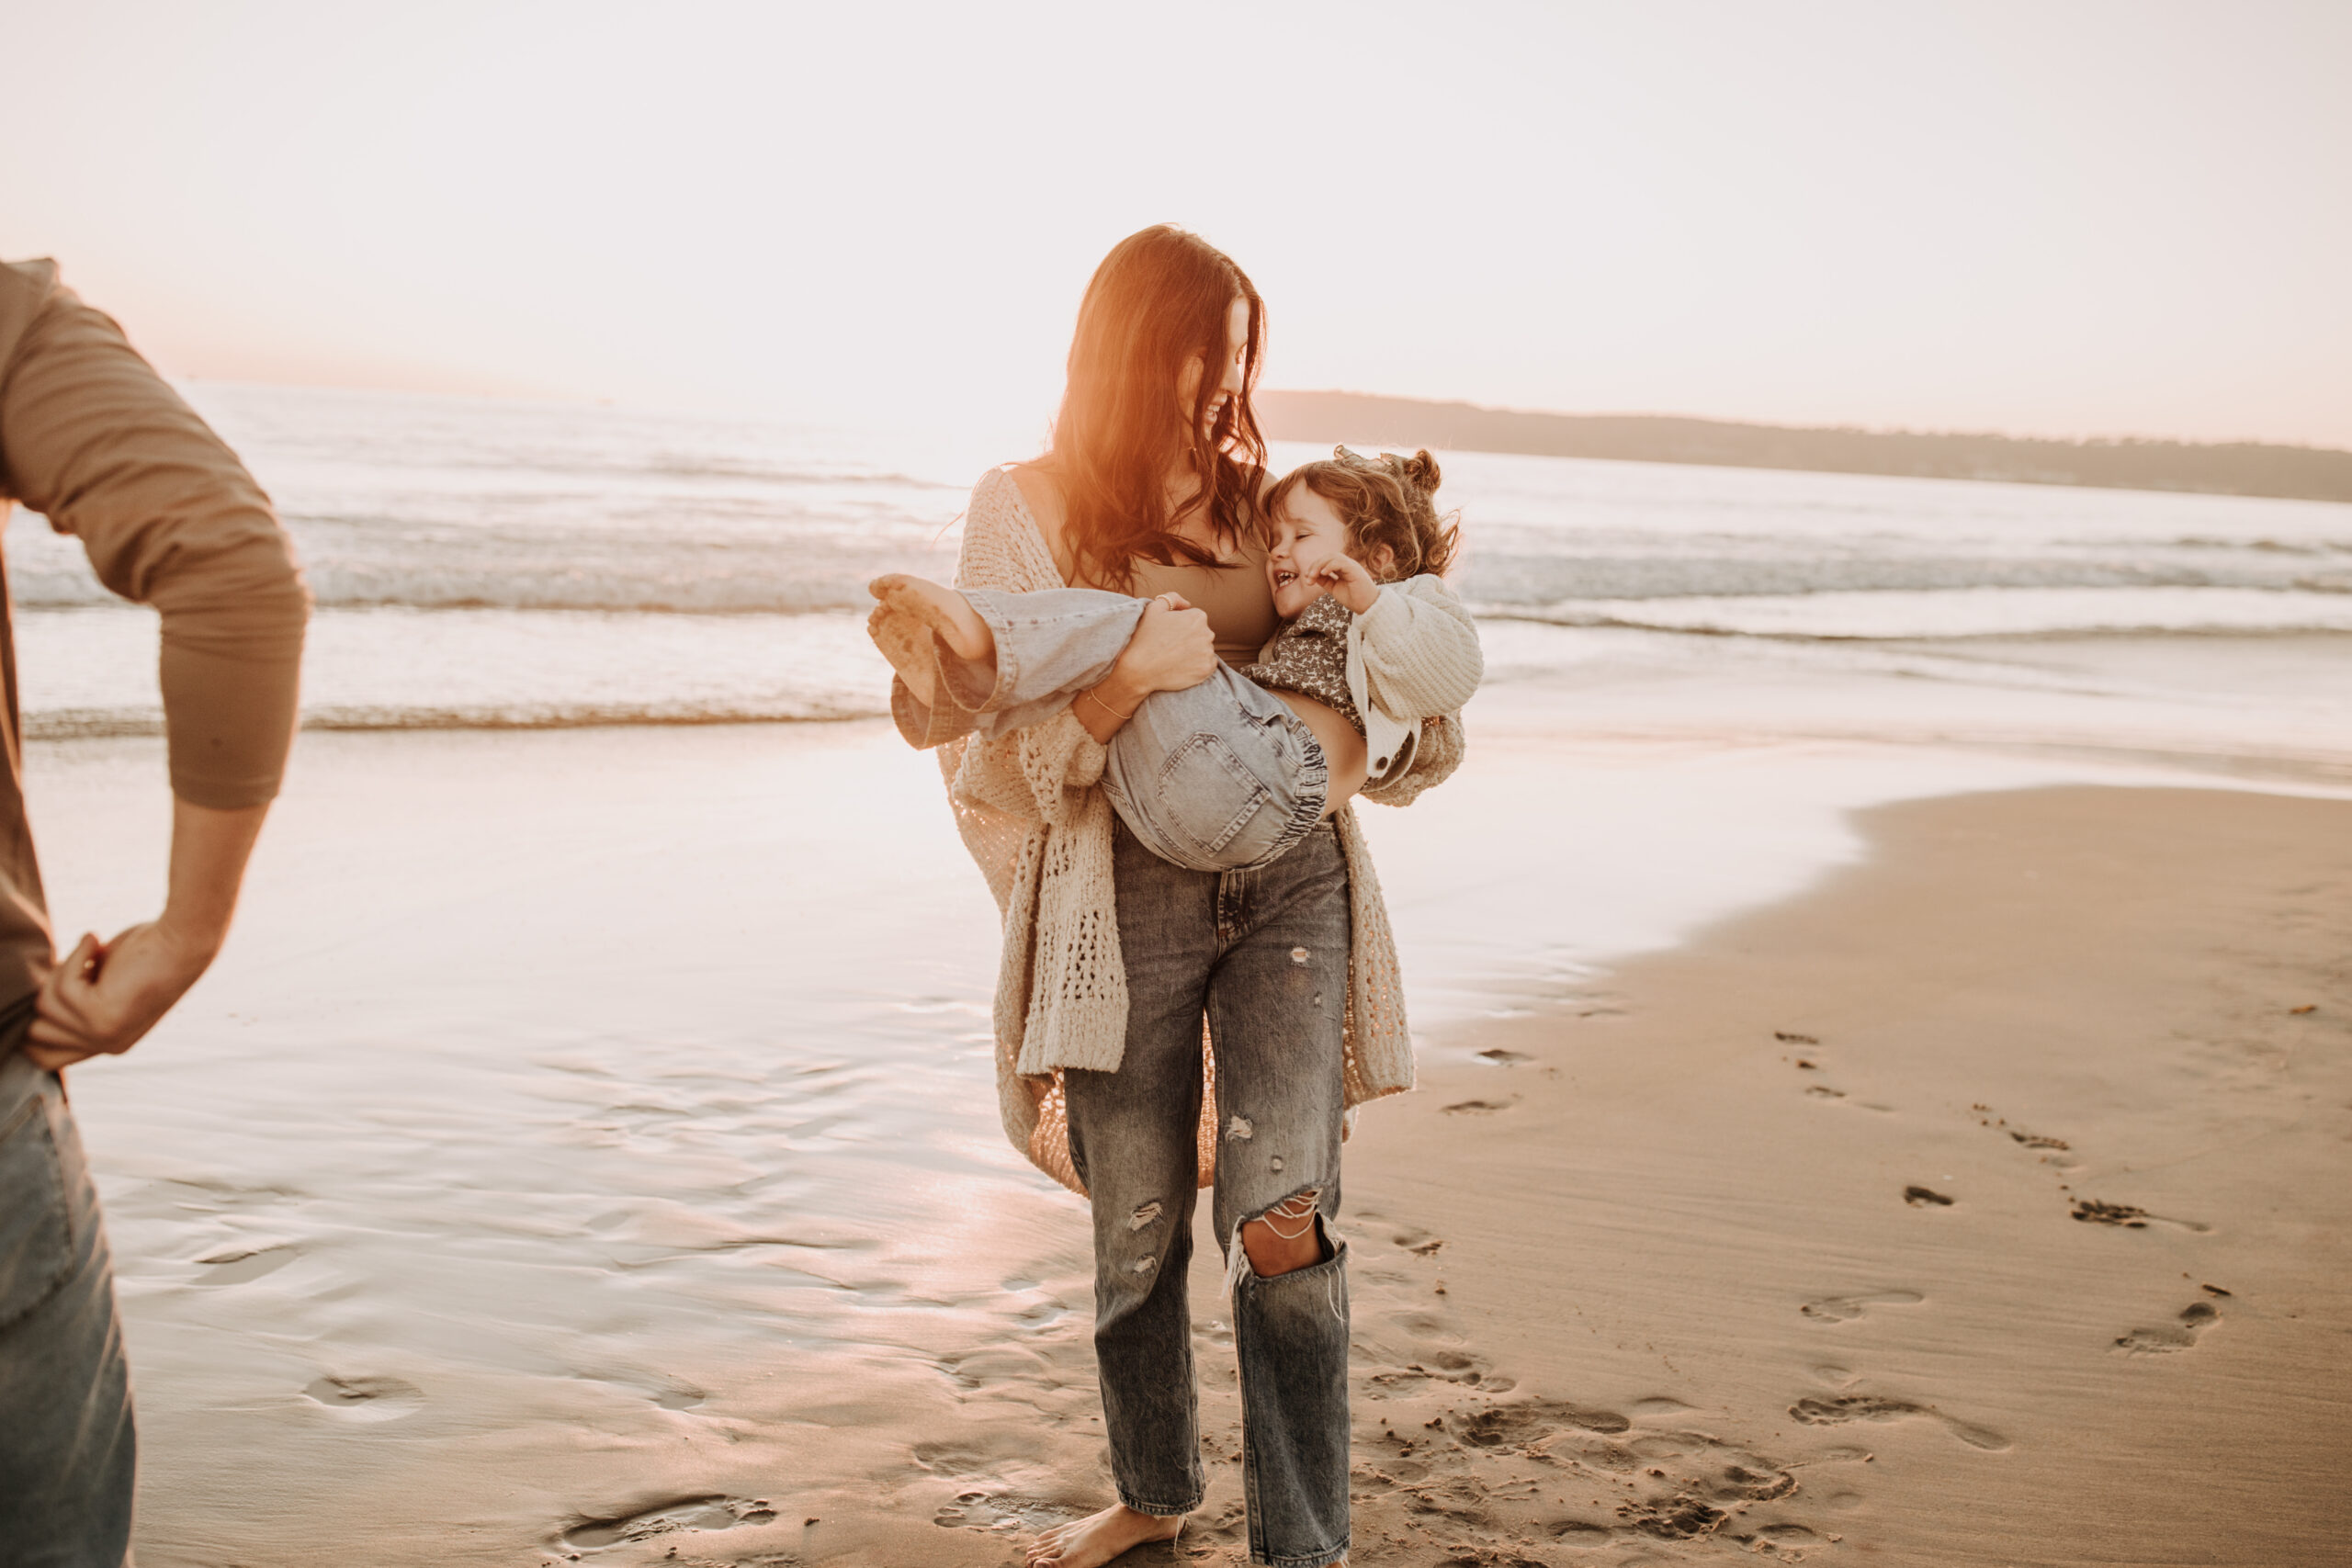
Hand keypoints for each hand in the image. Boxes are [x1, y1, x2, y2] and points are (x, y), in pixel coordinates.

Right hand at [24, 920, 217, 1071]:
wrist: (183, 939)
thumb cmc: (145, 953)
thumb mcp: (101, 987)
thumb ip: (72, 1005)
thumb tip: (36, 1006)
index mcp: (110, 1043)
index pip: (45, 1058)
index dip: (39, 1022)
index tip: (58, 985)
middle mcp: (109, 1046)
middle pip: (34, 1035)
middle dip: (48, 994)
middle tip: (80, 968)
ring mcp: (104, 1035)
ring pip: (44, 1006)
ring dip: (64, 971)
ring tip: (95, 953)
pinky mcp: (102, 1016)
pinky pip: (62, 986)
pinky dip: (76, 956)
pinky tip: (96, 942)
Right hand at [1114, 593, 1218, 695]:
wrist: (1139, 670)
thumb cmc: (1145, 637)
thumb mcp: (1154, 608)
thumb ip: (1172, 598)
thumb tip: (1186, 604)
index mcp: (1198, 617)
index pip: (1193, 618)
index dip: (1179, 625)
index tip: (1168, 633)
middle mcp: (1207, 633)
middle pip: (1200, 634)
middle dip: (1189, 638)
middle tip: (1169, 646)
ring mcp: (1208, 653)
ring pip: (1203, 649)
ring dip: (1193, 652)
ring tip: (1174, 657)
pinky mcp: (1207, 669)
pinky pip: (1207, 665)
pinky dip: (1197, 665)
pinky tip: (1181, 666)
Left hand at [1311, 552, 1380, 615]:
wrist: (1368, 607)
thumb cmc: (1354, 599)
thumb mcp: (1334, 589)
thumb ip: (1324, 581)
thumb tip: (1311, 575)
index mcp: (1342, 569)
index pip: (1325, 561)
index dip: (1314, 567)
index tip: (1307, 579)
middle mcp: (1347, 565)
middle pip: (1328, 557)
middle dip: (1315, 565)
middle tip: (1308, 577)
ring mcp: (1351, 566)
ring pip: (1333, 557)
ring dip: (1320, 565)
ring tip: (1313, 575)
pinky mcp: (1355, 570)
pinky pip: (1340, 562)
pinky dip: (1330, 565)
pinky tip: (1323, 573)